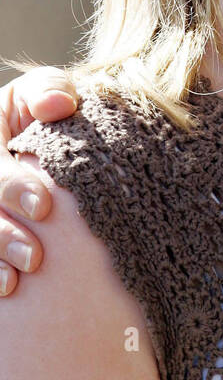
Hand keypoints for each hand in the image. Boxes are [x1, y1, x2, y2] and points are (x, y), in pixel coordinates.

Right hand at [0, 68, 78, 295]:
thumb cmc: (43, 112)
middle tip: (35, 256)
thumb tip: (59, 105)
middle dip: (2, 234)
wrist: (39, 142)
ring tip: (19, 276)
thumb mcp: (43, 91)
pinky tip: (7, 288)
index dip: (11, 187)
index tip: (44, 207)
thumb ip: (49, 91)